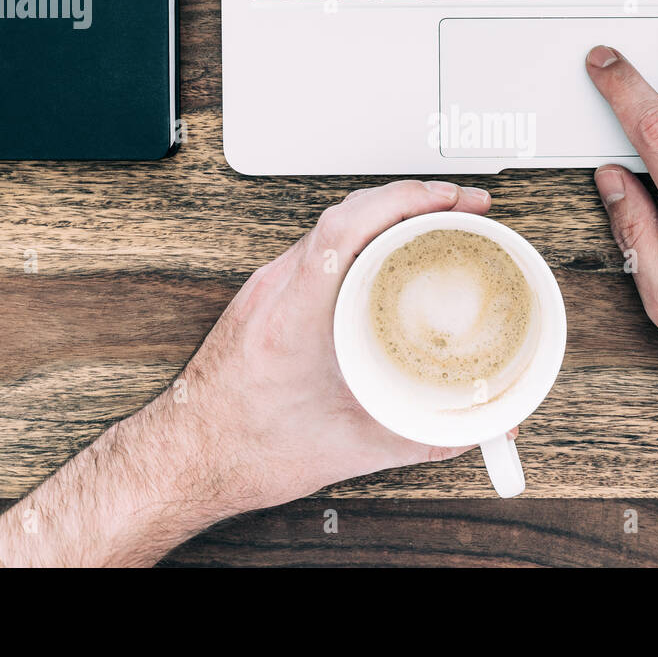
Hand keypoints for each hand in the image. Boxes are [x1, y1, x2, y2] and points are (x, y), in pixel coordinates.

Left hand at [164, 180, 497, 516]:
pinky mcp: (266, 295)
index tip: (446, 200)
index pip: (346, 228)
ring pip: (332, 224)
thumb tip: (471, 429)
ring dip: (385, 213)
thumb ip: (421, 439)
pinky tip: (386, 251)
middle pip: (347, 212)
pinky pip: (320, 245)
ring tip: (432, 219)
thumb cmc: (244, 451)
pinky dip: (362, 236)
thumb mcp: (351, 449)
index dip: (403, 201)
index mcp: (293, 317)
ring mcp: (267, 288)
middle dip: (411, 198)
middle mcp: (275, 290)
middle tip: (460, 206)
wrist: (186, 458)